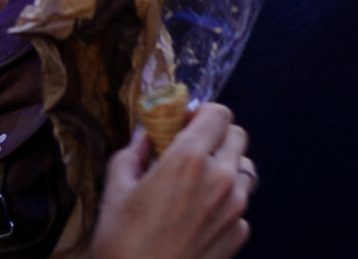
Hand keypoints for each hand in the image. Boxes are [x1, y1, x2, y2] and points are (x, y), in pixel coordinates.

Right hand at [90, 99, 250, 258]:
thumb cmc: (121, 245)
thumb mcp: (114, 194)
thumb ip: (132, 155)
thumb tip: (145, 136)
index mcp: (189, 160)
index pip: (219, 113)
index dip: (201, 115)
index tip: (184, 127)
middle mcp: (221, 177)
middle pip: (237, 135)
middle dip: (216, 138)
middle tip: (189, 156)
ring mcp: (236, 206)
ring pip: (243, 169)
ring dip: (224, 170)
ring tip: (194, 190)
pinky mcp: (240, 231)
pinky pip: (239, 205)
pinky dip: (224, 205)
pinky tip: (197, 221)